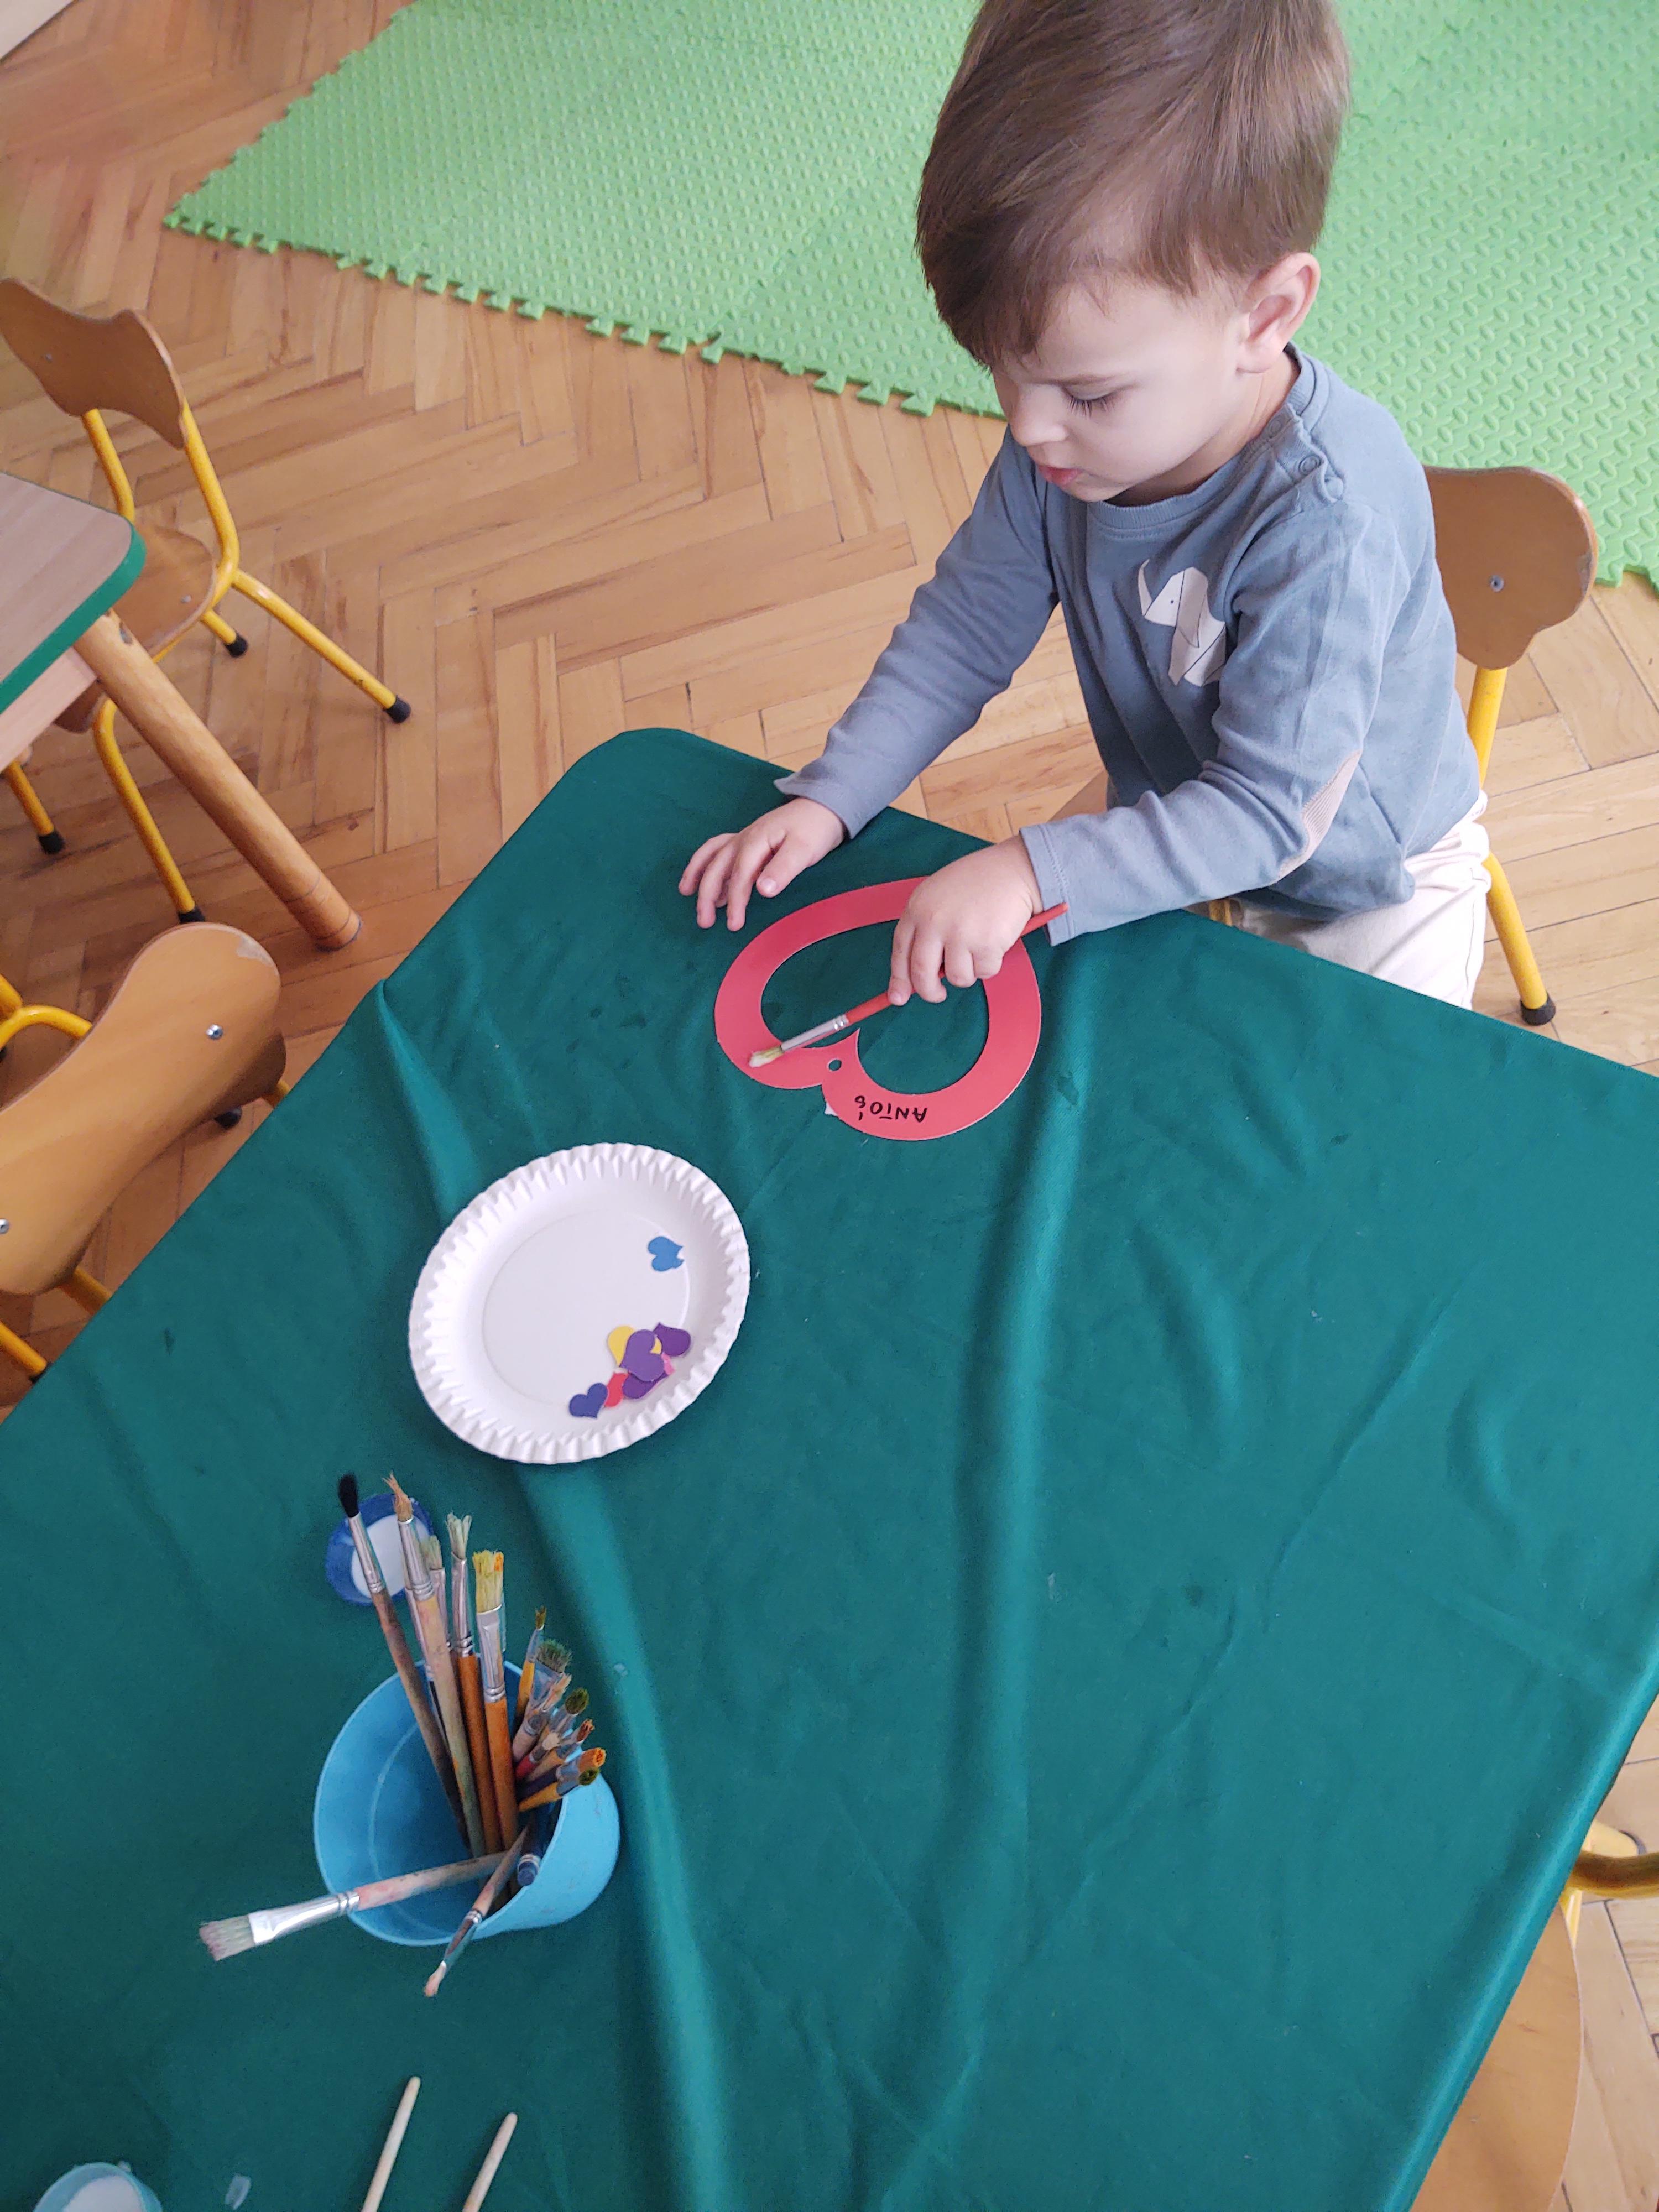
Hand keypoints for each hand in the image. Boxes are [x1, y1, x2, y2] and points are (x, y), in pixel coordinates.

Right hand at [679, 798, 845, 929]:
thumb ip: (783, 869)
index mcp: (756, 841)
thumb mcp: (805, 850)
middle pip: (717, 867)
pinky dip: (706, 864)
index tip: (734, 924)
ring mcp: (743, 838)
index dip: (735, 902)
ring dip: (698, 876)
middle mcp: (744, 838)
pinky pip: (718, 850)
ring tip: (687, 895)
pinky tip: (703, 879)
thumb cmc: (815, 830)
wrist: (822, 807)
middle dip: (707, 895)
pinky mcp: (747, 840)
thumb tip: (762, 891)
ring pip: (712, 856)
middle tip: (704, 922)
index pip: (739, 876)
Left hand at [889, 839, 1042, 1004]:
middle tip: (938, 995)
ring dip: (968, 972)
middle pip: (922, 973)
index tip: (898, 997)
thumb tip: (917, 975)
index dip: (899, 978)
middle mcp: (934, 921)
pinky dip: (990, 965)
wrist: (1013, 870)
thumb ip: (926, 929)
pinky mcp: (986, 944)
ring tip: (977, 949)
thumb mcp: (939, 897)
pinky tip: (994, 942)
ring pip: (957, 977)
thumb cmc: (977, 884)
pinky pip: (984, 972)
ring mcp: (960, 934)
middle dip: (929, 992)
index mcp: (918, 908)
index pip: (901, 951)